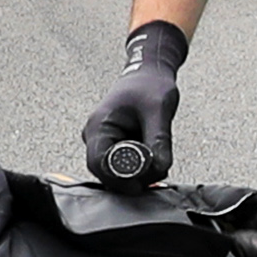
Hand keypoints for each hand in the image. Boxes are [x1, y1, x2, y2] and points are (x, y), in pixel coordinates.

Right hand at [84, 19, 187, 186]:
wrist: (148, 72)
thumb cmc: (149, 85)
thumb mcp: (158, 112)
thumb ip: (159, 141)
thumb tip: (161, 168)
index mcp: (99, 125)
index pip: (99, 163)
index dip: (118, 179)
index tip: (140, 184)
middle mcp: (95, 134)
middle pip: (105, 171)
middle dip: (131, 178)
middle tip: (156, 173)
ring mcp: (103, 139)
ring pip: (114, 170)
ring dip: (136, 173)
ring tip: (158, 162)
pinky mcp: (113, 142)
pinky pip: (121, 164)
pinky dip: (138, 167)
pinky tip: (154, 159)